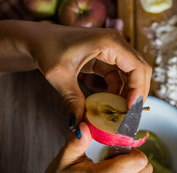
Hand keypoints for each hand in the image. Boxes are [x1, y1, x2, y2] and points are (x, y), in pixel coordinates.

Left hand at [26, 24, 151, 124]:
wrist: (37, 39)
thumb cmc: (46, 48)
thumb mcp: (59, 76)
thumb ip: (72, 101)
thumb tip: (79, 128)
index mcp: (109, 42)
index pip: (137, 67)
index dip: (139, 90)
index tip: (131, 111)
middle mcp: (115, 43)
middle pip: (140, 71)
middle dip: (137, 95)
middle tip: (129, 118)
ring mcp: (112, 50)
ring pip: (131, 76)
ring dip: (128, 95)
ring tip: (120, 115)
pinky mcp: (106, 58)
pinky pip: (119, 77)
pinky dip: (117, 92)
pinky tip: (109, 105)